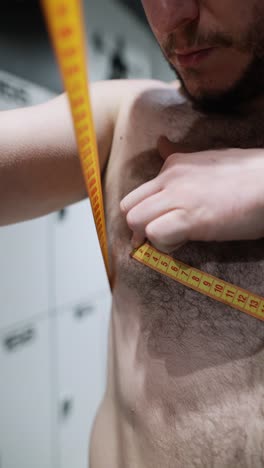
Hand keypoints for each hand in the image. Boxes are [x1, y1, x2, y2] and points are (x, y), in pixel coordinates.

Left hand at [120, 136, 263, 252]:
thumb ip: (179, 155)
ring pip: (135, 221)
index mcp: (173, 165)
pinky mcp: (190, 217)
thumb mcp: (207, 157)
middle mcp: (169, 178)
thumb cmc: (247, 175)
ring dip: (150, 236)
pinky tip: (184, 242)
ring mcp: (178, 197)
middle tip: (161, 235)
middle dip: (139, 227)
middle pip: (128, 208)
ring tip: (175, 238)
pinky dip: (164, 245)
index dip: (144, 214)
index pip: (136, 195)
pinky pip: (155, 234)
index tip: (159, 224)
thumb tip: (161, 142)